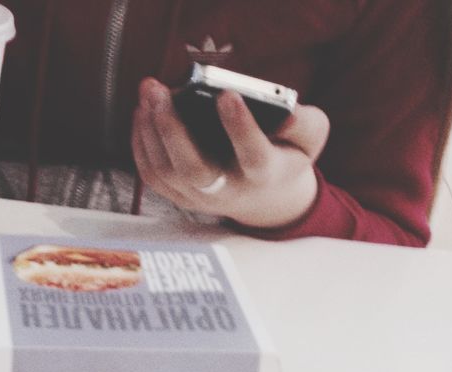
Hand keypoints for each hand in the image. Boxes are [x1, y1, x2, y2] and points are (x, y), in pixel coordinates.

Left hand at [131, 78, 329, 229]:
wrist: (264, 197)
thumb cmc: (286, 155)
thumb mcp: (310, 139)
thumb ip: (305, 123)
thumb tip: (284, 113)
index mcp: (264, 175)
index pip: (253, 156)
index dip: (240, 127)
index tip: (228, 94)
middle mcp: (228, 191)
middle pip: (193, 169)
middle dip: (173, 130)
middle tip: (160, 92)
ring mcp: (199, 198)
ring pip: (166, 172)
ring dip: (151, 131)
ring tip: (148, 93)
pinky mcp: (179, 197)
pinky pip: (152, 176)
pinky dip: (141, 144)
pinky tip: (142, 113)